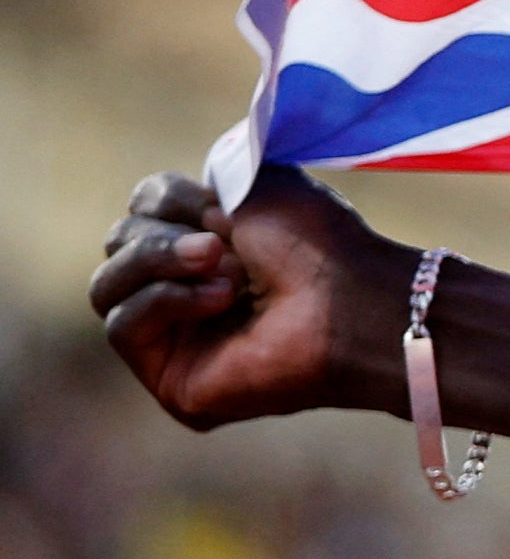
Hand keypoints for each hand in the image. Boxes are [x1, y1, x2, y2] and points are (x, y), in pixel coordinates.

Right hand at [87, 166, 400, 430]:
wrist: (354, 301)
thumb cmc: (318, 244)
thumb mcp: (252, 186)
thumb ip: (202, 178)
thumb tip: (156, 195)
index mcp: (206, 244)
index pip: (140, 209)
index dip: (169, 199)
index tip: (221, 206)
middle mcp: (186, 290)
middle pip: (117, 242)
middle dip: (162, 233)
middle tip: (225, 244)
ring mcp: (177, 339)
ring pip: (107, 286)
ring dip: (157, 263)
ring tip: (226, 270)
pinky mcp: (172, 380)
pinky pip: (121, 325)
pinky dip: (164, 301)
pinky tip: (220, 299)